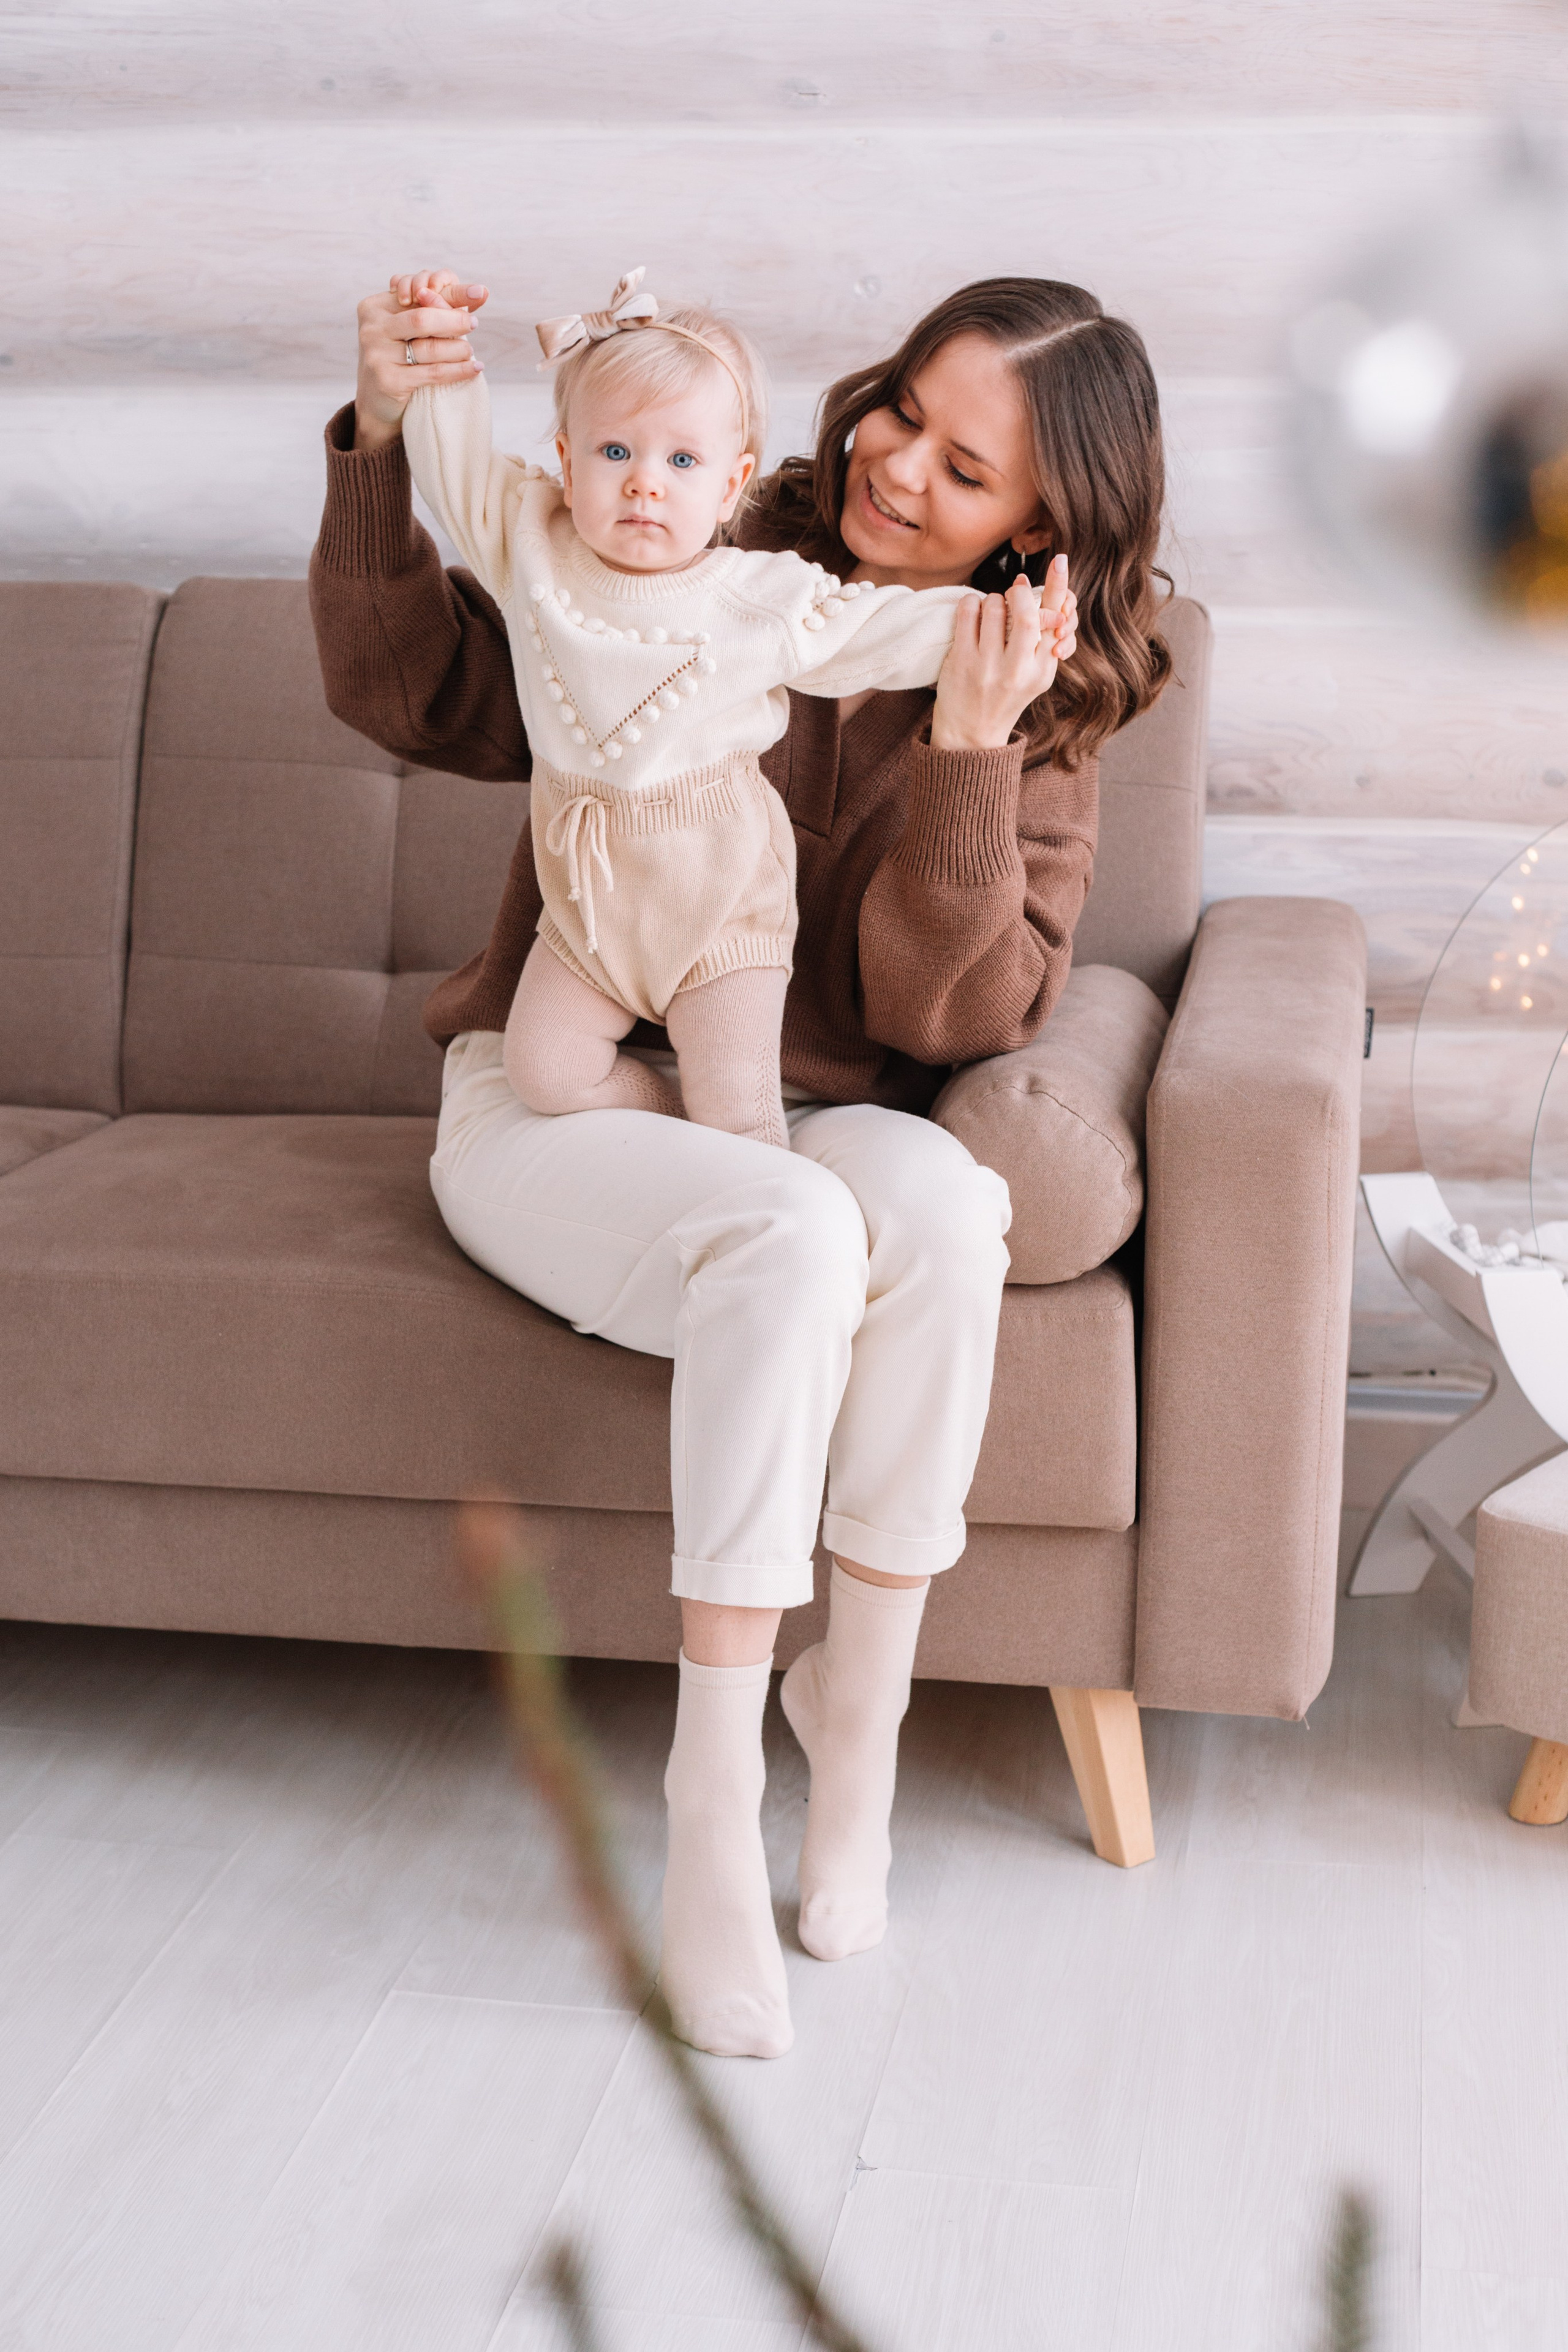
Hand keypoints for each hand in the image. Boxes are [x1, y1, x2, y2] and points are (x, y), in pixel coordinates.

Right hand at [353, 268, 488, 452]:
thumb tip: (481, 292)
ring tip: (470, 351)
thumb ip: (431, 307)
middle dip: (454, 320)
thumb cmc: (397, 358)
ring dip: (458, 349)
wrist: (375, 400)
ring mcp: (377, 354)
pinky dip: (458, 370)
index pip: (417, 293)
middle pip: (422, 318)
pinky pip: (433, 373)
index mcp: (375, 307)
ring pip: (429, 347)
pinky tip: (474, 368)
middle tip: (473, 323)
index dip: (450, 292)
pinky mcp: (388, 380)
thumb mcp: (407, 328)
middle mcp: (372, 327)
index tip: (481, 293)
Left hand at [930, 555, 1077, 752]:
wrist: (972, 733)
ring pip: (993, 606)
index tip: (1061, 559)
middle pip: (1024, 612)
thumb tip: (1038, 590)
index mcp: (1042, 671)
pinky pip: (968, 612)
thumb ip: (1043, 639)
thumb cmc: (1007, 694)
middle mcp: (1017, 670)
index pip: (1054, 623)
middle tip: (1016, 588)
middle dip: (1019, 591)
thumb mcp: (1035, 674)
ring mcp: (986, 666)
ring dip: (993, 598)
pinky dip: (971, 602)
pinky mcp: (961, 661)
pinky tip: (973, 611)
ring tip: (992, 611)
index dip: (1059, 587)